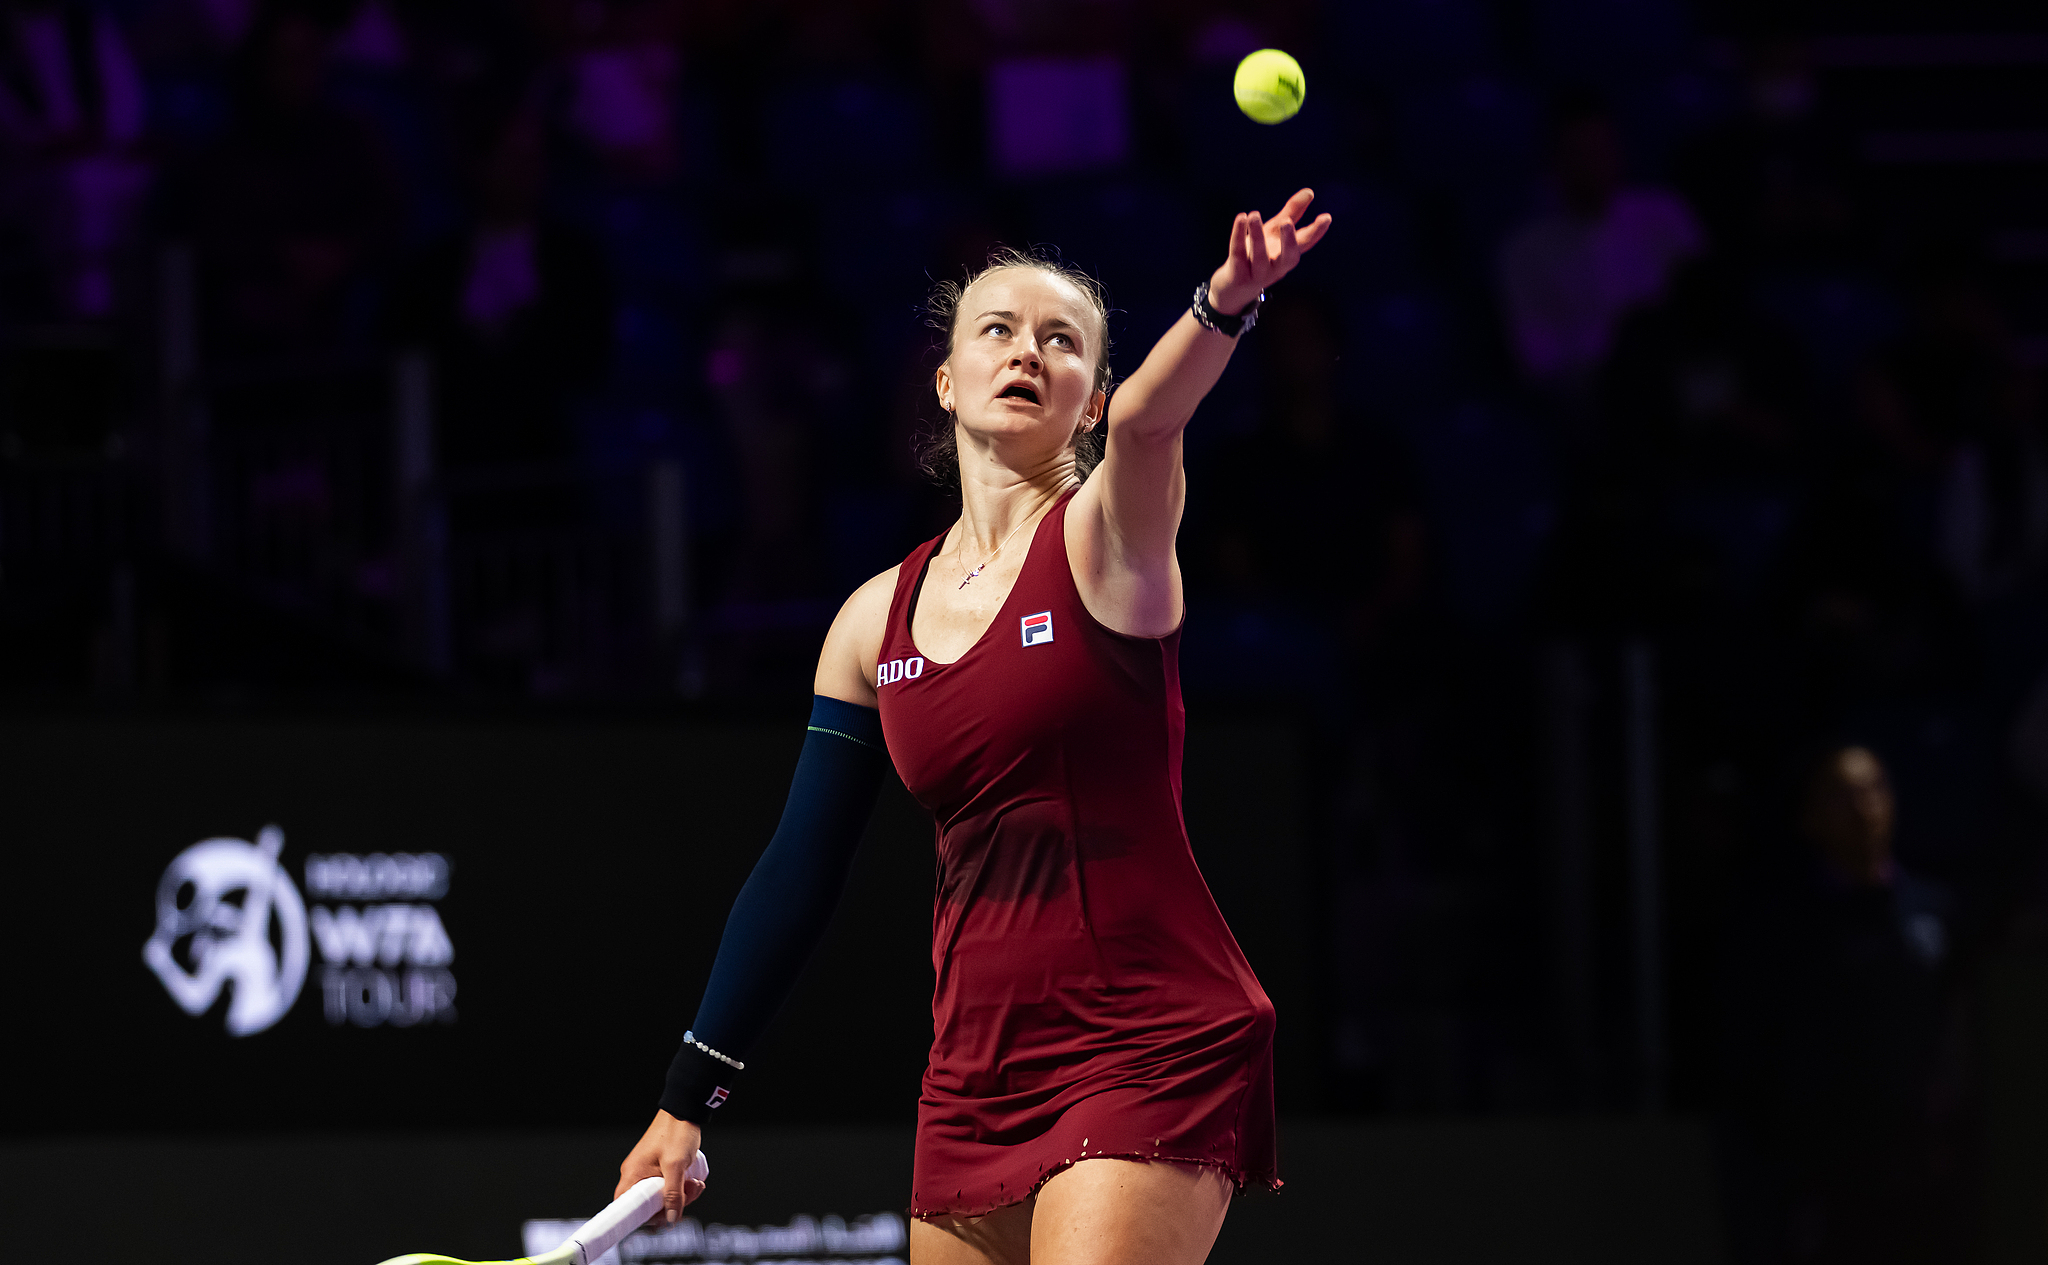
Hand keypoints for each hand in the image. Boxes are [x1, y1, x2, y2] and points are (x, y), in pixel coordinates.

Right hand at [616, 1109, 706, 1224]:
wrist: (684, 1111)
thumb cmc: (676, 1133)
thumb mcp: (676, 1166)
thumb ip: (673, 1194)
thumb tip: (672, 1218)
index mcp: (632, 1175)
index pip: (626, 1209)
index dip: (644, 1218)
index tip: (664, 1217)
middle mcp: (636, 1175)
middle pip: (649, 1205)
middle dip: (672, 1204)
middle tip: (690, 1193)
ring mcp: (647, 1172)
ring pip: (661, 1196)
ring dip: (681, 1195)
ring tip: (696, 1184)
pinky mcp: (658, 1169)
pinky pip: (667, 1186)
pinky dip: (681, 1187)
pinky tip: (693, 1181)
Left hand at [1207, 188, 1332, 315]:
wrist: (1232, 288)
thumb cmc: (1258, 255)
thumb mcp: (1274, 233)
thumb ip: (1292, 213)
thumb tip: (1310, 192)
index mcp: (1287, 255)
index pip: (1305, 244)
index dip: (1316, 232)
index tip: (1326, 217)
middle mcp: (1276, 267)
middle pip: (1288, 257)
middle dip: (1288, 241)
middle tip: (1287, 223)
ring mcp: (1258, 273)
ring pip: (1259, 256)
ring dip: (1257, 234)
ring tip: (1254, 214)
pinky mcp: (1238, 274)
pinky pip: (1238, 253)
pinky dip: (1238, 235)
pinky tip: (1241, 218)